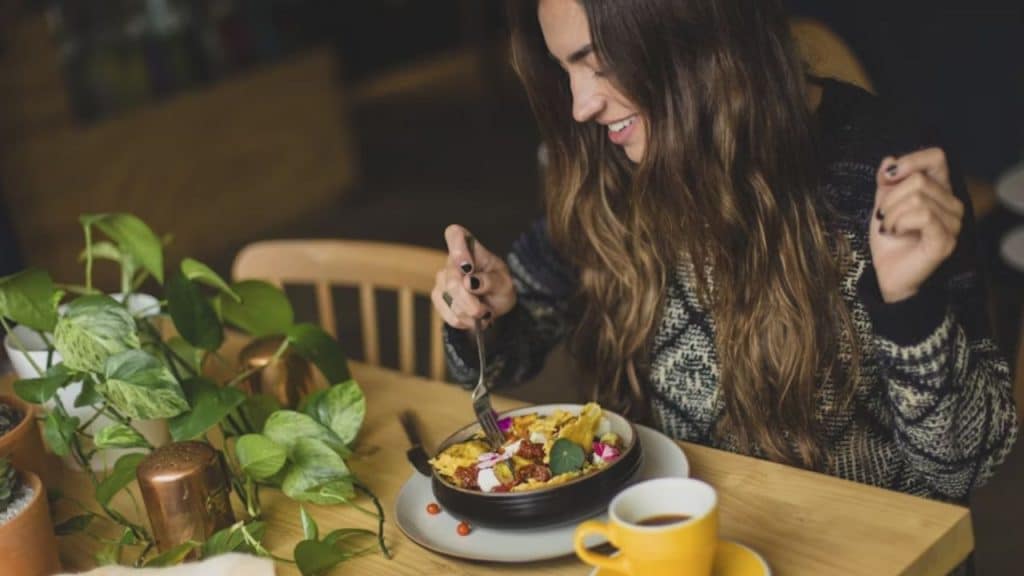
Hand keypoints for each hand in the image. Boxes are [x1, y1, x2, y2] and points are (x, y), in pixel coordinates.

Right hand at [431, 224, 517, 329]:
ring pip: (449, 299)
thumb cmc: (500, 287)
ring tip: (483, 312)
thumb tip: (469, 282)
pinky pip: (446, 313)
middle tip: (483, 310)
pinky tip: (472, 318)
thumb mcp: (504, 284)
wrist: (495, 305)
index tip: (467, 267)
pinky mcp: (438, 297)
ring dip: (469, 312)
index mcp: (470, 248)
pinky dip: (463, 320)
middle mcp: (452, 261)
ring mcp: (442, 279)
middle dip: (468, 300)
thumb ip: (490, 281)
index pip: (454, 234)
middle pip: (452, 279)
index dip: (457, 248)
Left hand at [870, 148, 963, 302]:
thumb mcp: (883, 204)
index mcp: (940, 191)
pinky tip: (896, 233)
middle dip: (890, 198)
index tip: (887, 176)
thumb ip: (887, 182)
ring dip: (892, 214)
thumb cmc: (890, 240)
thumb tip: (889, 160)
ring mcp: (953, 223)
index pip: (937, 158)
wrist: (886, 273)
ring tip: (889, 228)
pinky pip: (923, 216)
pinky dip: (900, 223)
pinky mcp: (945, 240)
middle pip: (919, 180)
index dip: (911, 160)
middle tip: (883, 217)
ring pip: (918, 198)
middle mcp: (952, 205)